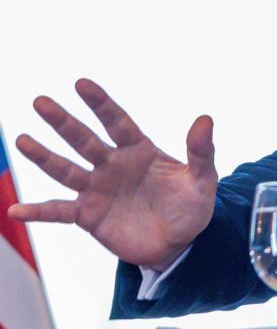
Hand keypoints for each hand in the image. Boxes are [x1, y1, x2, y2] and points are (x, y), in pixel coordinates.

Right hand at [6, 78, 217, 270]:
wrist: (178, 244)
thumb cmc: (191, 207)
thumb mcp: (202, 180)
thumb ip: (201, 151)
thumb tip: (205, 119)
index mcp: (140, 150)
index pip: (117, 122)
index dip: (100, 103)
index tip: (81, 84)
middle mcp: (113, 165)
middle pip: (84, 140)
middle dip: (63, 121)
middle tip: (40, 102)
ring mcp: (98, 190)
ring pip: (66, 170)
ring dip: (44, 157)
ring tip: (22, 140)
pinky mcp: (89, 217)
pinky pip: (59, 212)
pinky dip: (38, 212)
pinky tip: (16, 209)